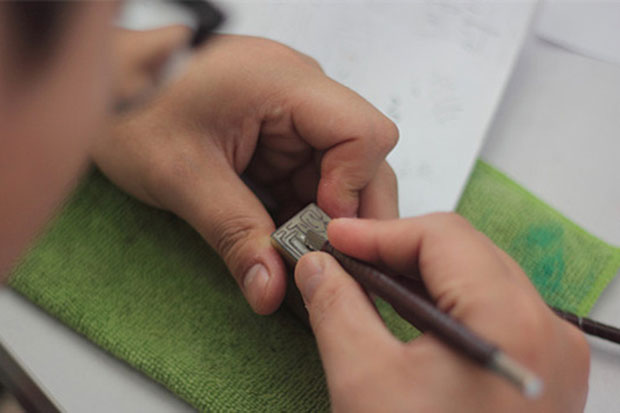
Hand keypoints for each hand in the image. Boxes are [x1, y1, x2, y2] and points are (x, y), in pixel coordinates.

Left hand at [93, 33, 398, 313]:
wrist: (107, 84)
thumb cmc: (132, 108)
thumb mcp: (181, 176)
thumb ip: (233, 234)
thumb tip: (272, 290)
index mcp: (283, 83)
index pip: (363, 133)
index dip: (355, 188)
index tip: (324, 232)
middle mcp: (299, 91)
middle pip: (362, 157)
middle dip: (345, 213)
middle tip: (318, 259)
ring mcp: (291, 113)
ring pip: (338, 173)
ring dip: (322, 218)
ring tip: (296, 256)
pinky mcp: (278, 133)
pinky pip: (309, 177)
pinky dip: (301, 211)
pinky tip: (283, 238)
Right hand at [295, 214, 588, 411]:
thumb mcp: (364, 382)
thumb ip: (336, 307)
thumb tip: (318, 266)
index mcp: (510, 320)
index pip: (441, 235)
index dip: (380, 232)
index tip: (335, 238)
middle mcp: (545, 330)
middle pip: (465, 251)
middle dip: (398, 250)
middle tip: (345, 259)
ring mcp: (550, 353)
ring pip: (478, 279)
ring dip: (418, 276)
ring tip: (368, 283)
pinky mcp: (541, 373)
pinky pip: (491, 312)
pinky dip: (443, 305)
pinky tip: (406, 316)